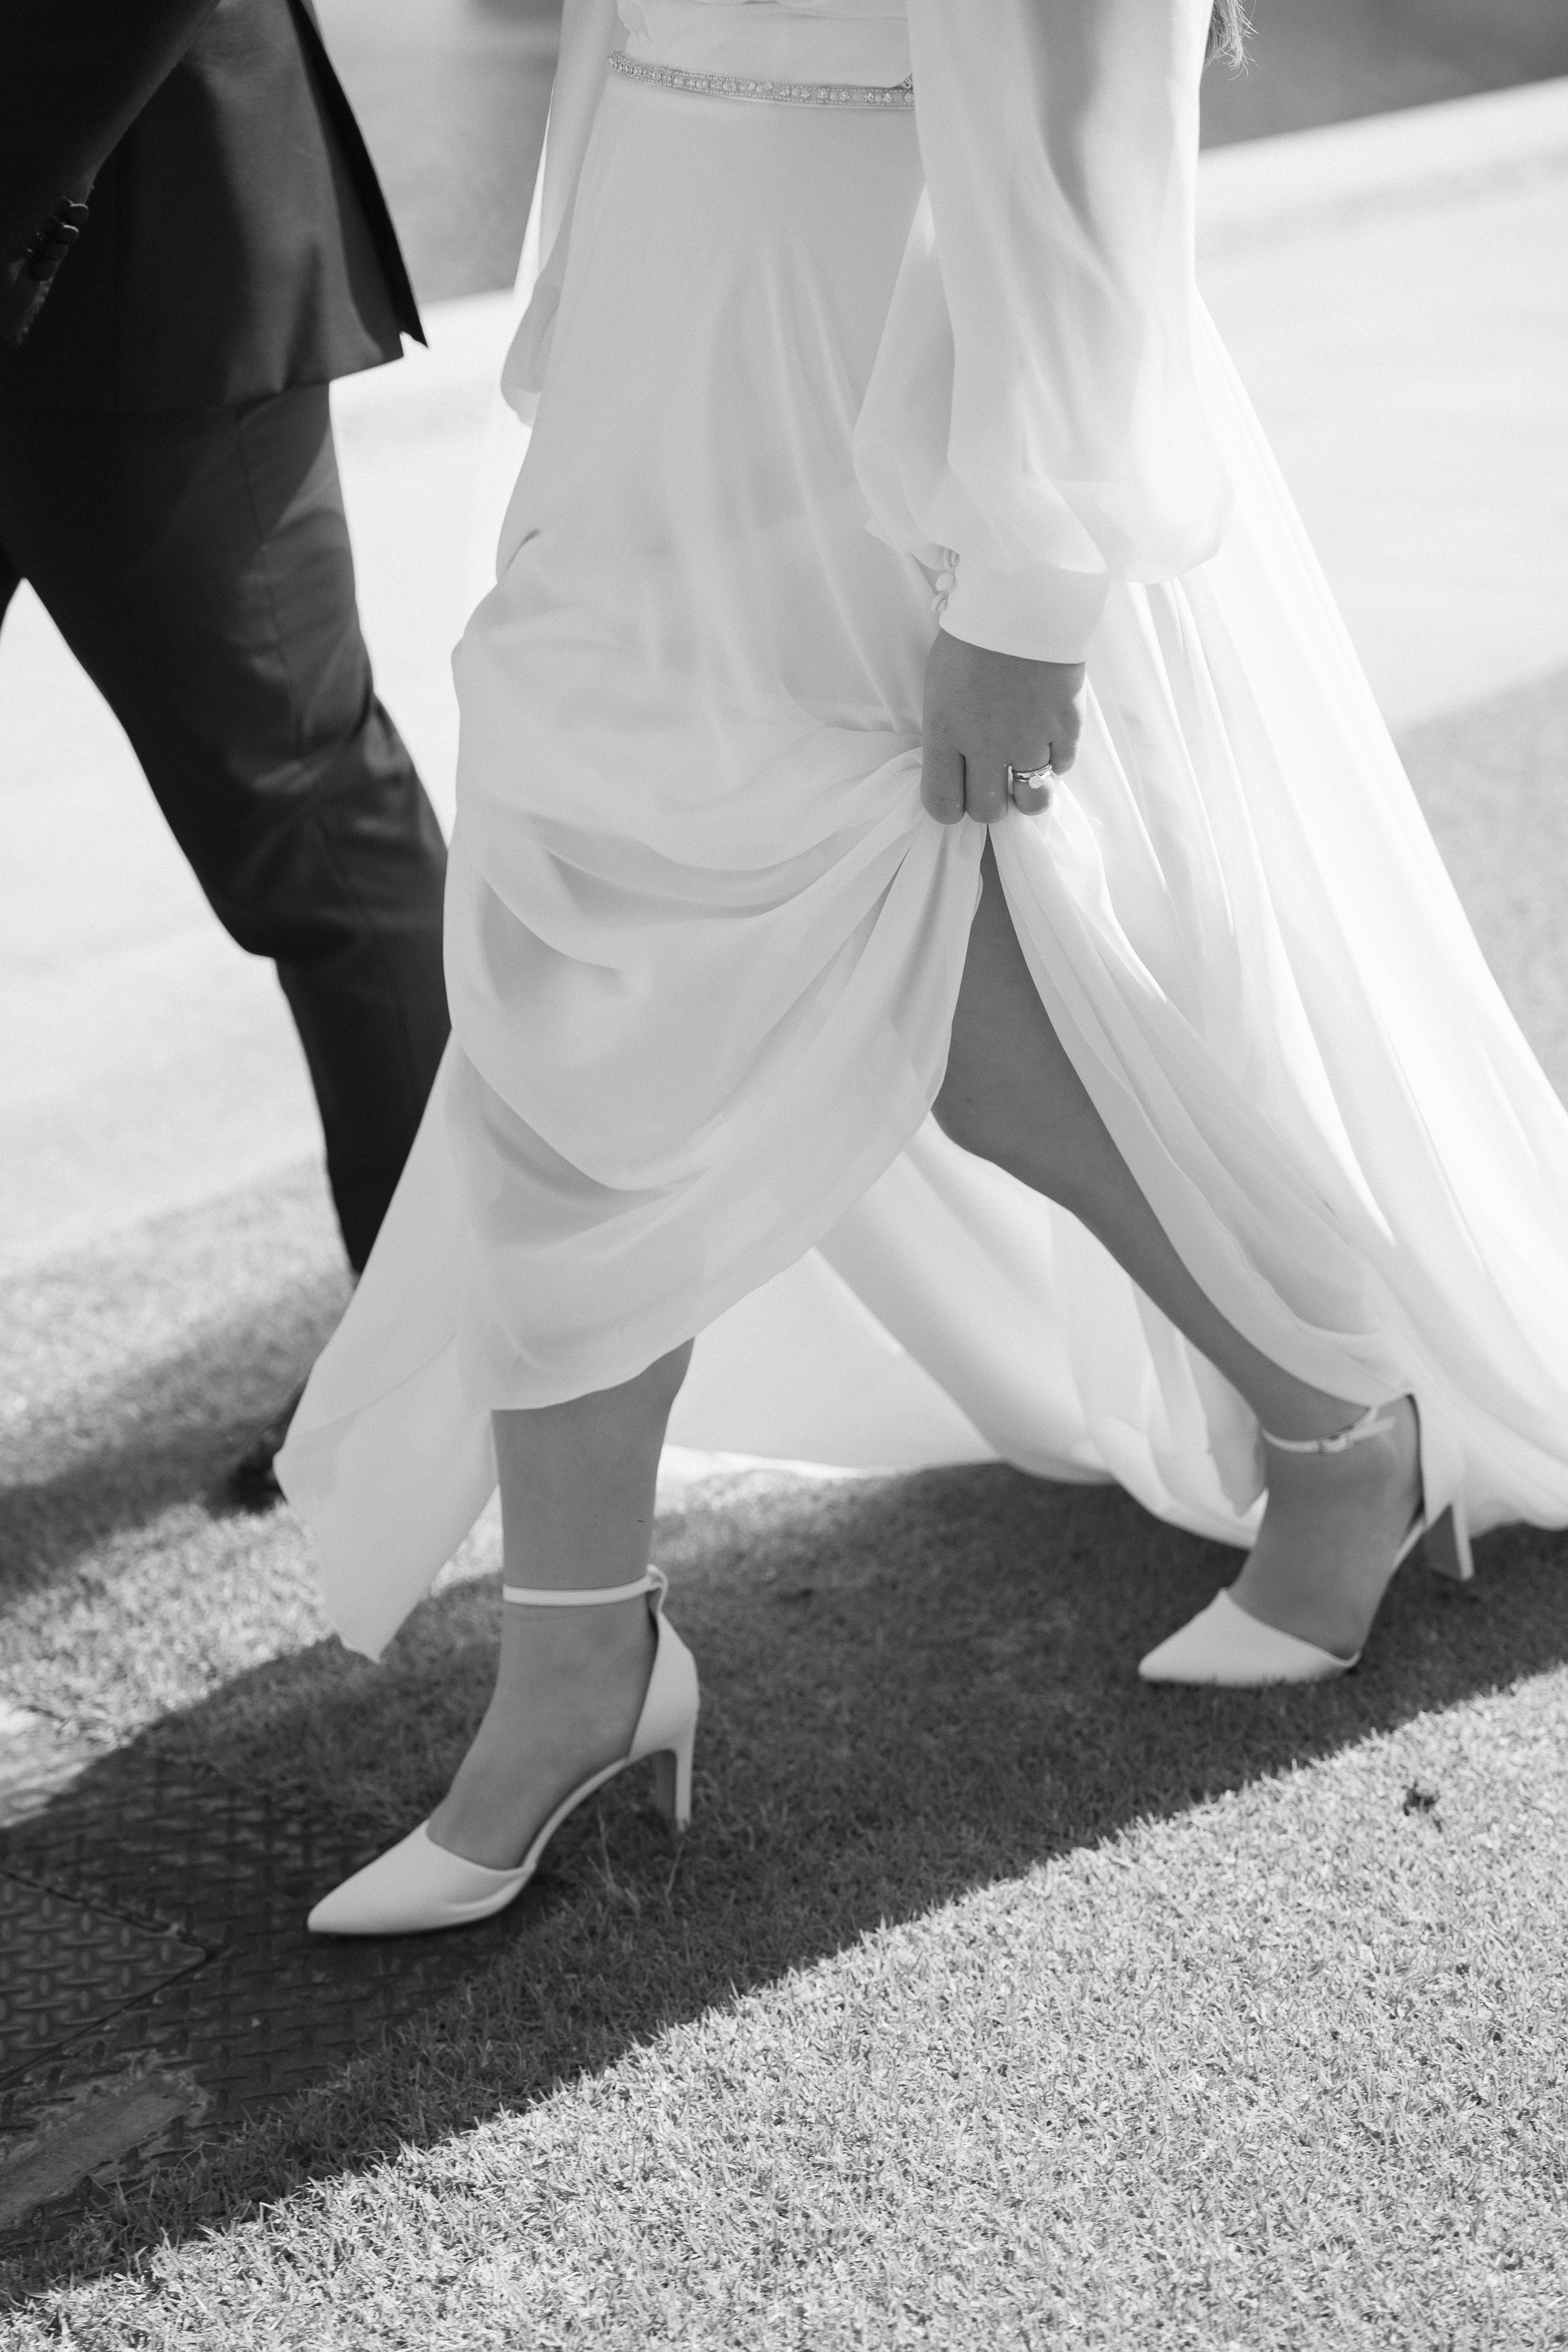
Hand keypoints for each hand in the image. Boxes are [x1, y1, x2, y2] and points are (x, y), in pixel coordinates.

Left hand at [920, 629, 1085, 825]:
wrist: (1025, 597)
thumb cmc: (973, 634)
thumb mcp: (939, 683)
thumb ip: (946, 729)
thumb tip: (956, 763)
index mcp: (945, 731)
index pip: (941, 803)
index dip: (949, 808)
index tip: (957, 797)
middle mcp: (985, 745)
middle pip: (987, 811)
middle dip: (989, 803)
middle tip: (993, 781)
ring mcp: (1029, 740)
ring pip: (1032, 800)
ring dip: (1028, 790)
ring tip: (1025, 771)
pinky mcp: (1066, 728)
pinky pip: (1062, 767)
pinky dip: (1055, 759)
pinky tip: (1047, 738)